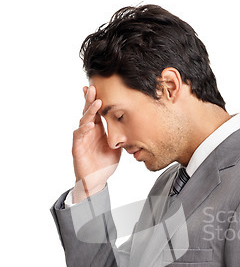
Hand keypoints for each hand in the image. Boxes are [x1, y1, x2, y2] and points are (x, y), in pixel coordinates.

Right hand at [72, 85, 121, 202]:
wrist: (96, 179)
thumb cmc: (105, 163)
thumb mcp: (117, 147)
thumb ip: (122, 136)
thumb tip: (136, 127)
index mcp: (98, 128)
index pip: (97, 111)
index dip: (97, 99)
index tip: (100, 86)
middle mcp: (89, 130)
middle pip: (88, 111)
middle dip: (90, 99)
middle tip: (94, 87)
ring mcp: (82, 138)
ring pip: (84, 120)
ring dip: (90, 111)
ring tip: (96, 102)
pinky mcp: (77, 147)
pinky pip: (79, 135)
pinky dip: (84, 129)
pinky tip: (90, 125)